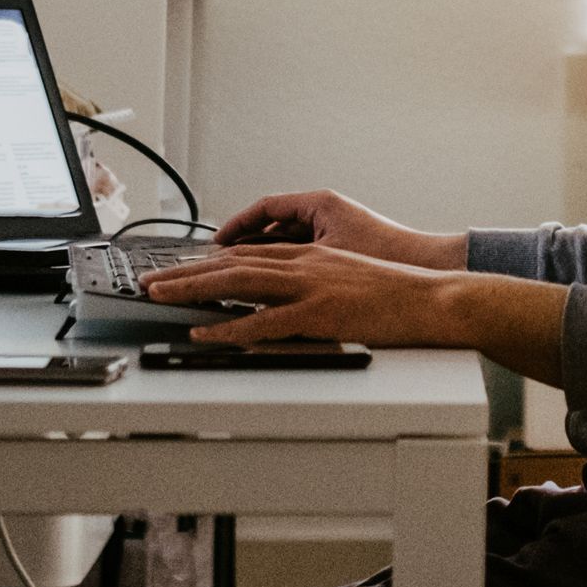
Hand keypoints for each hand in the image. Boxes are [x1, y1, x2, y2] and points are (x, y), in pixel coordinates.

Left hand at [145, 243, 566, 381]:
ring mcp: (311, 286)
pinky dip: (230, 330)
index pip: (248, 252)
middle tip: (150, 281)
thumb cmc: (399, 296)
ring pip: (238, 284)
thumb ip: (315, 287)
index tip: (179, 268)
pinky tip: (205, 334)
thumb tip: (285, 306)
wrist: (436, 299)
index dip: (209, 260)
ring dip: (193, 291)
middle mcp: (306, 263)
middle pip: (232, 263)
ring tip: (160, 297)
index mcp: (312, 254)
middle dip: (185, 272)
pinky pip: (264, 323)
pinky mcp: (320, 313)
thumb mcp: (350, 280)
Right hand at [212, 188, 463, 270]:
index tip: (216, 242)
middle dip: (242, 243)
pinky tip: (269, 287)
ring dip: (260, 255)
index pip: (265, 206)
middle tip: (216, 263)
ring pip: (284, 241)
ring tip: (233, 276)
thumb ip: (288, 258)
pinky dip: (282, 265)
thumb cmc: (386, 256)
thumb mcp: (326, 255)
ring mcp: (332, 231)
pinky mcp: (339, 250)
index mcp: (320, 204)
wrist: (425, 274)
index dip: (236, 224)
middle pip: (271, 224)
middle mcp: (325, 213)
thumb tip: (252, 265)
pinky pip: (300, 253)